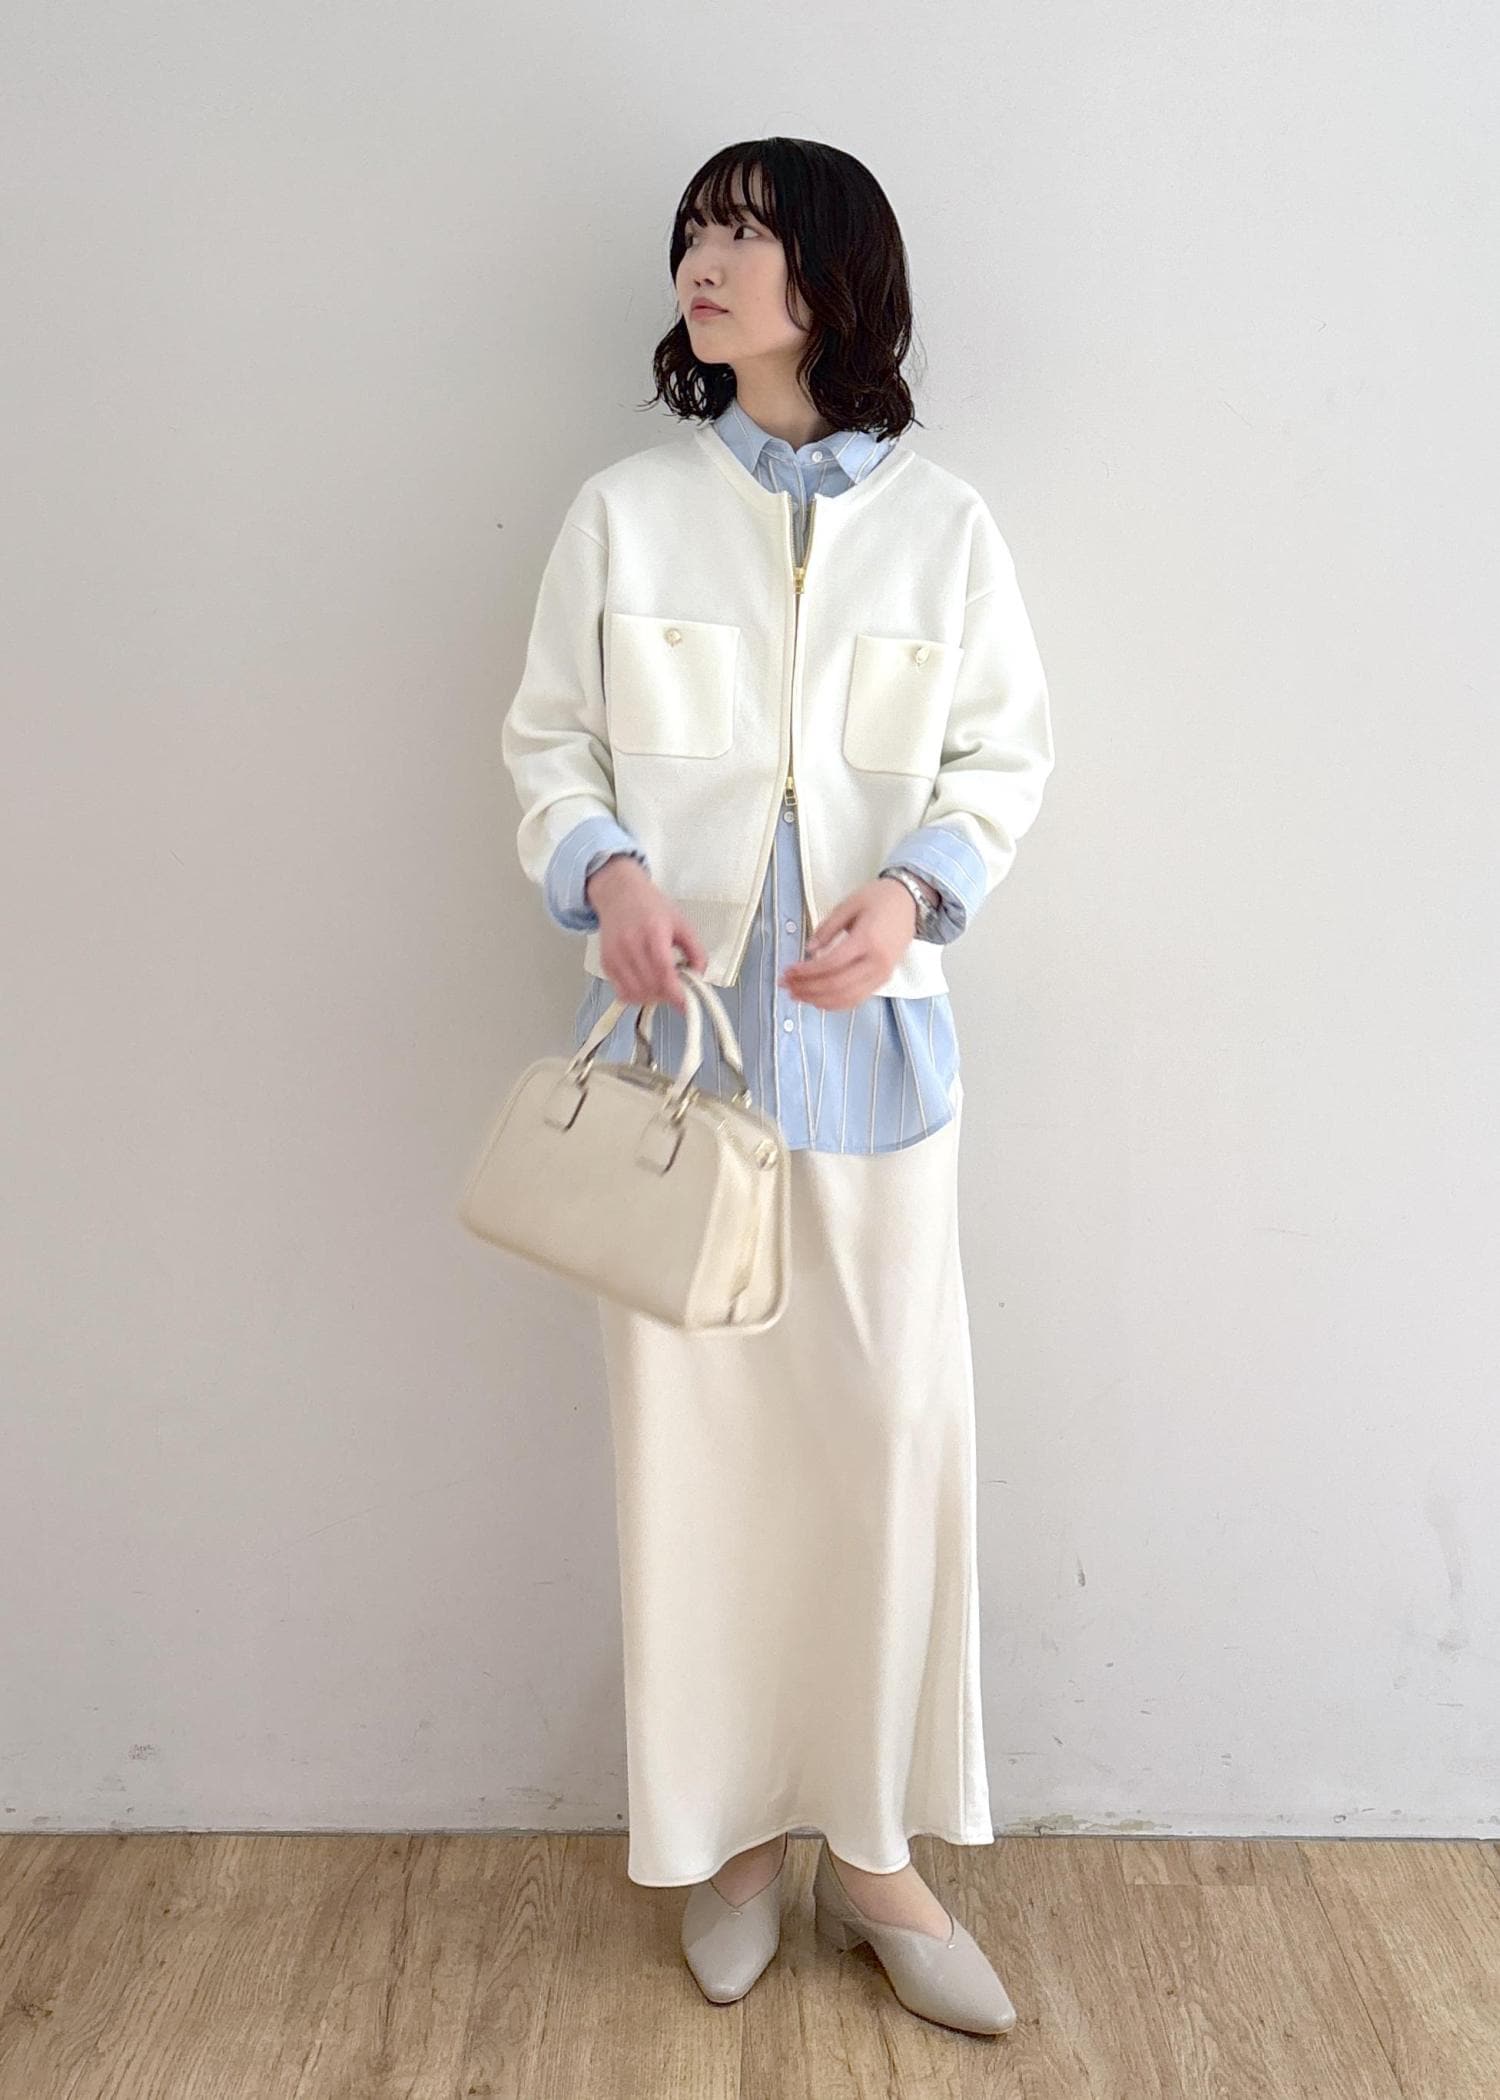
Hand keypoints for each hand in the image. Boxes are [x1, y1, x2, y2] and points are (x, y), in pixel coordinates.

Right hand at [586, 856, 706, 1013]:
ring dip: (652, 998)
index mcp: (653, 931)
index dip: (675, 992)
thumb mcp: (682, 923)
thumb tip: (699, 976)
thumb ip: (696, 950)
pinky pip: (621, 992)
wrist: (619, 894)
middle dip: (667, 996)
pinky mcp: (606, 963)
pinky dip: (636, 996)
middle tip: (677, 991)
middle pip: (650, 985)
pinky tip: (646, 985)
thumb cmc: (651, 907)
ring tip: (661, 987)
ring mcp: (615, 955)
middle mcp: (630, 944)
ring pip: (635, 993)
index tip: (686, 1003)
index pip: (663, 970)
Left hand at [777, 875, 931, 1011]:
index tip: (788, 971)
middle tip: (786, 985)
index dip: (806, 972)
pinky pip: (858, 999)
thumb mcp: (848, 905)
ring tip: (797, 995)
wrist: (909, 902)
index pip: (831, 964)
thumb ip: (827, 929)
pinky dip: (836, 1004)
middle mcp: (877, 962)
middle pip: (836, 985)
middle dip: (808, 989)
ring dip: (818, 1000)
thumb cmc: (879, 898)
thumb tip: (809, 951)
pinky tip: (818, 1001)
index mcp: (867, 940)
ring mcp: (883, 974)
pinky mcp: (884, 979)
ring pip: (847, 998)